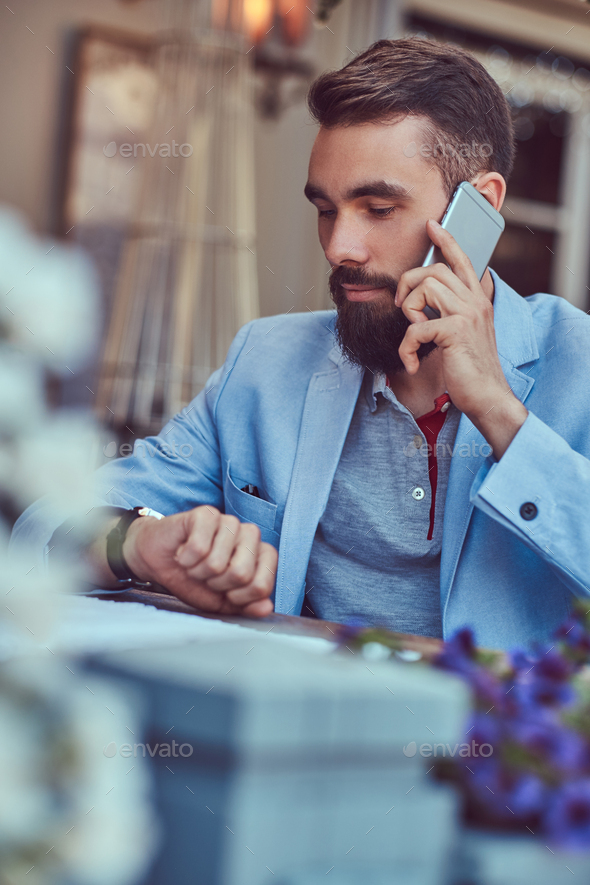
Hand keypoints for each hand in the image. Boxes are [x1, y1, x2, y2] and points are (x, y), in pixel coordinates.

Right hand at [122, 506, 275, 616]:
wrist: (159, 562)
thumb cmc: (192, 579)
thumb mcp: (221, 602)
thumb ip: (246, 606)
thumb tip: (266, 607)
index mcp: (259, 556)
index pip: (262, 585)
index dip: (239, 597)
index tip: (226, 593)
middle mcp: (249, 535)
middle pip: (241, 574)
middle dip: (216, 584)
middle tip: (207, 576)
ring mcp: (229, 521)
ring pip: (218, 562)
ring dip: (198, 571)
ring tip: (194, 564)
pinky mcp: (207, 514)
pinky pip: (199, 547)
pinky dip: (186, 558)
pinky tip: (184, 553)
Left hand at [395, 219, 526, 457]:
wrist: (487, 397)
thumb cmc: (470, 370)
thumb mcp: (462, 335)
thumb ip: (449, 315)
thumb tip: (423, 305)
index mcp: (477, 300)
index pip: (462, 260)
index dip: (446, 240)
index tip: (432, 225)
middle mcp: (475, 302)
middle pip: (434, 269)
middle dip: (409, 284)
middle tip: (401, 308)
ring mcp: (467, 315)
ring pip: (425, 288)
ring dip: (408, 312)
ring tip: (414, 336)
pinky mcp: (455, 332)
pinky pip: (416, 327)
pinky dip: (406, 347)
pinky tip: (412, 363)